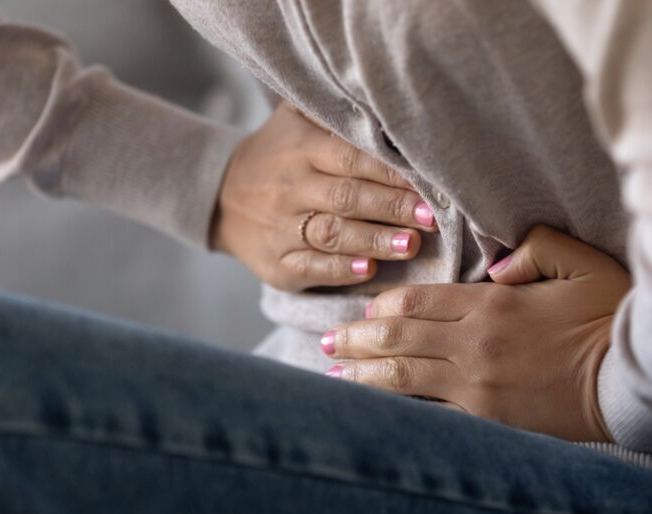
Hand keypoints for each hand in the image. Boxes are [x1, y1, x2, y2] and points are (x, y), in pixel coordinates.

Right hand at [212, 103, 436, 291]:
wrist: (220, 197)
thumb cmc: (277, 154)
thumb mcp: (295, 119)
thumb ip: (334, 112)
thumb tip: (387, 105)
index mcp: (300, 149)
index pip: (350, 157)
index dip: (390, 172)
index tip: (428, 183)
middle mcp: (289, 188)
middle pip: (346, 197)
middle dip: (392, 207)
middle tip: (431, 218)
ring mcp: (280, 228)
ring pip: (331, 235)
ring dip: (374, 241)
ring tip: (410, 245)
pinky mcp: (277, 264)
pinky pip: (310, 268)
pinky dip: (341, 270)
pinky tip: (369, 270)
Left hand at [321, 225, 631, 441]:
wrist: (633, 382)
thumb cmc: (612, 317)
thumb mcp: (581, 263)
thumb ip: (535, 248)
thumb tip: (495, 265)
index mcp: (492, 303)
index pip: (418, 301)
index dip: (384, 306)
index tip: (364, 311)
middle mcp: (474, 344)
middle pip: (398, 339)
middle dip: (356, 340)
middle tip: (327, 342)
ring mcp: (477, 385)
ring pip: (403, 378)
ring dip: (364, 375)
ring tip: (333, 373)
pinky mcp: (488, 418)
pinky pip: (431, 410)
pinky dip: (398, 407)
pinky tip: (373, 409)